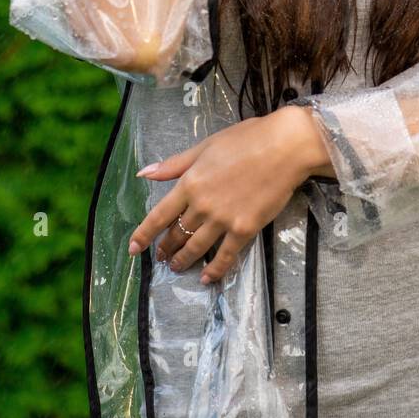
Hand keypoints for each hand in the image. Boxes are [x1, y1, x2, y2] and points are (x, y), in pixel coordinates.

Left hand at [126, 107, 331, 282]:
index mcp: (189, 182)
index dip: (143, 234)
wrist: (285, 147)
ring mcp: (223, 219)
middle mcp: (202, 205)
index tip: (134, 248)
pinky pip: (225, 256)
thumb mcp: (205, 146)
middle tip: (160, 257)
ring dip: (183, 260)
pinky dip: (214, 270)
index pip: (158, 215)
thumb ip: (175, 164)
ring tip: (176, 267)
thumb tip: (144, 173)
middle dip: (165, 248)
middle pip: (176, 233)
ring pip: (196, 247)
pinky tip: (206, 278)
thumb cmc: (247, 140)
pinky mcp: (245, 229)